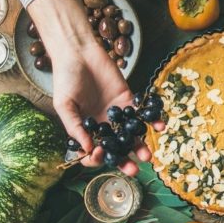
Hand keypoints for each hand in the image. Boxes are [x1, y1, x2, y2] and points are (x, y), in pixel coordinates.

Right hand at [27, 0, 151, 176]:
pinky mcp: (129, 100)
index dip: (98, 158)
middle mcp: (104, 126)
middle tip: (134, 170)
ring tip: (148, 155)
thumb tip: (87, 149)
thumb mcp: (64, 105)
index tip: (101, 155)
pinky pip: (143, 114)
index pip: (95, 152)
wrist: (78, 52)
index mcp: (86, 130)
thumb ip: (75, 127)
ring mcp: (117, 114)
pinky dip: (152, 121)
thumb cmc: (65, 79)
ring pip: (132, 135)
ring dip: (141, 146)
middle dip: (125, 161)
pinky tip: (159, 127)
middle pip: (117, 149)